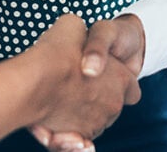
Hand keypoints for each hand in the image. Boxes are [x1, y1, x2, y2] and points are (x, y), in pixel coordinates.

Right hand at [24, 15, 139, 142]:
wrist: (35, 78)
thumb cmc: (58, 50)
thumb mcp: (75, 27)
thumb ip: (86, 39)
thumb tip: (79, 40)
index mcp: (121, 79)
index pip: (131, 88)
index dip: (118, 81)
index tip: (103, 76)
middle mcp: (113, 104)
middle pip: (110, 107)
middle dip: (95, 100)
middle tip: (74, 87)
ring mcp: (97, 123)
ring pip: (93, 123)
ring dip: (80, 116)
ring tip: (60, 102)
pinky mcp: (78, 138)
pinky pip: (77, 138)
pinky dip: (68, 133)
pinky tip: (54, 122)